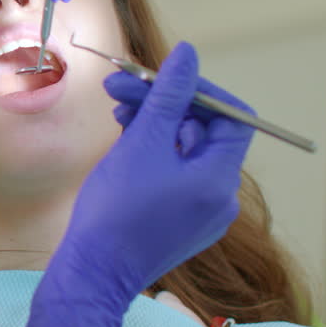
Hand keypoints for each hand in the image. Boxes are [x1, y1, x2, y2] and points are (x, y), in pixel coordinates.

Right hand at [20, 43, 255, 326]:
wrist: (94, 271)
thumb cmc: (115, 210)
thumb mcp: (142, 143)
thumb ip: (168, 95)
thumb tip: (188, 55)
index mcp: (220, 179)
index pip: (231, 117)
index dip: (198, 90)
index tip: (158, 78)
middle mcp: (221, 198)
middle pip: (204, 132)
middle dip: (164, 105)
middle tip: (120, 90)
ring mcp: (202, 214)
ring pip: (185, 153)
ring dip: (155, 127)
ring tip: (117, 116)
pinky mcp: (180, 224)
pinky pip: (176, 177)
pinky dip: (153, 156)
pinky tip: (124, 147)